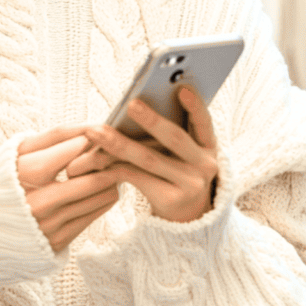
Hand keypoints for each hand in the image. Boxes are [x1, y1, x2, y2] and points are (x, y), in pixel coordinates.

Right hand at [17, 126, 121, 252]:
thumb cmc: (4, 180)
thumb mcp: (18, 151)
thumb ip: (53, 137)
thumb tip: (89, 130)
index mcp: (24, 175)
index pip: (68, 154)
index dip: (87, 142)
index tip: (100, 133)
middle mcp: (36, 202)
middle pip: (89, 179)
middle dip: (109, 163)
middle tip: (119, 150)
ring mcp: (48, 224)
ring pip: (97, 198)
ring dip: (110, 181)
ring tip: (115, 167)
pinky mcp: (56, 241)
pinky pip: (92, 217)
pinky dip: (103, 199)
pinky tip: (104, 187)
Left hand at [67, 87, 217, 222]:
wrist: (187, 216)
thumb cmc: (177, 171)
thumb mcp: (184, 153)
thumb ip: (172, 131)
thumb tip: (135, 105)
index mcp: (209, 146)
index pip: (205, 122)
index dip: (195, 106)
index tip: (182, 89)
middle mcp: (205, 165)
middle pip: (176, 139)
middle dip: (152, 120)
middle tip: (131, 104)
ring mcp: (190, 185)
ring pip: (150, 159)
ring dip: (119, 143)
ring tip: (96, 131)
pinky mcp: (171, 200)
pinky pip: (137, 177)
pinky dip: (116, 165)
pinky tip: (97, 157)